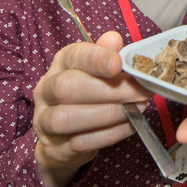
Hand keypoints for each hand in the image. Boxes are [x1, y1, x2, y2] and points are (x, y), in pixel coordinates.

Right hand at [32, 30, 151, 186]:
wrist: (65, 136)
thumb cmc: (88, 94)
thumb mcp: (98, 69)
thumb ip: (107, 54)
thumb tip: (114, 39)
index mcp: (61, 64)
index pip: (73, 56)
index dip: (96, 59)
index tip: (119, 64)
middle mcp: (47, 90)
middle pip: (67, 87)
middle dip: (110, 90)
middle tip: (141, 92)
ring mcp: (45, 120)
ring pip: (67, 117)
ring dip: (108, 114)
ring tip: (136, 108)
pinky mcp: (54, 146)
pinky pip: (79, 142)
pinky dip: (109, 134)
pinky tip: (130, 124)